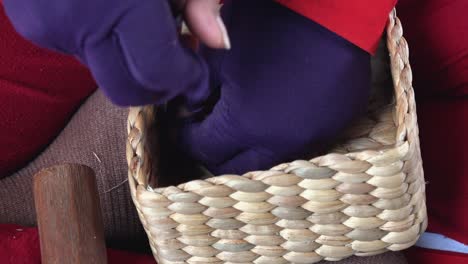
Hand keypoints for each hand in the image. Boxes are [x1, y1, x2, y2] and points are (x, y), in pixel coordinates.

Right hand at [3, 0, 226, 108]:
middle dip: (158, 83)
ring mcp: (47, 26)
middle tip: (177, 58)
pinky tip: (109, 10)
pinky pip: (78, 50)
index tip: (199, 75)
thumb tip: (219, 43)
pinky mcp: (31, 24)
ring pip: (103, 71)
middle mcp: (76, 23)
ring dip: (129, 60)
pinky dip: (102, 41)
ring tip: (140, 20)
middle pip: (125, 88)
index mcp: (118, 2)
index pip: (158, 72)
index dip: (186, 79)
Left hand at [175, 0, 370, 174]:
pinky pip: (300, 145)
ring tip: (246, 120)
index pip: (202, 150)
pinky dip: (281, 136)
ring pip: (269, 162)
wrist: (330, 9)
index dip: (188, 137)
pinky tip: (279, 111)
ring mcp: (311, 138)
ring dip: (251, 148)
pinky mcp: (333, 128)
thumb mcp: (219, 55)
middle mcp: (280, 143)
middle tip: (211, 130)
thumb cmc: (269, 24)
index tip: (186, 125)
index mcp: (245, 124)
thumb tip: (191, 109)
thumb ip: (199, 90)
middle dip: (216, 152)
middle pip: (236, 169)